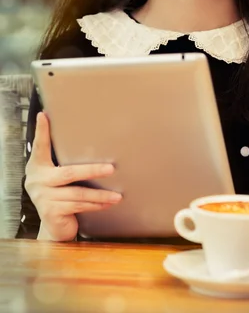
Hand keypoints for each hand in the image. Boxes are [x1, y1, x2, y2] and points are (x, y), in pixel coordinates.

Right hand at [25, 112, 121, 241]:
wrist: (53, 225)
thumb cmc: (60, 194)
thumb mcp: (57, 176)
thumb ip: (63, 160)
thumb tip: (86, 139)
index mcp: (37, 166)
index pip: (40, 146)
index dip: (41, 131)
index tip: (43, 115)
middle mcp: (36, 180)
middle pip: (69, 173)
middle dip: (93, 170)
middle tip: (112, 169)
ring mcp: (42, 197)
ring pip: (78, 194)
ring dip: (100, 195)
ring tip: (118, 195)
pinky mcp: (51, 212)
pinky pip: (79, 206)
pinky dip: (96, 205)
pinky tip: (109, 203)